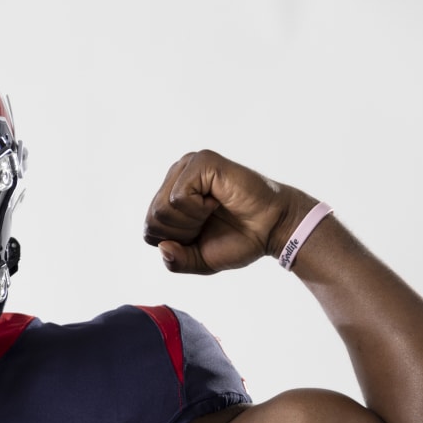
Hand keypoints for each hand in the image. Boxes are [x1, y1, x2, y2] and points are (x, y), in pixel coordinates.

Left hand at [143, 150, 312, 274]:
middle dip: (182, 234)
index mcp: (170, 198)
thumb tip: (163, 247)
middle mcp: (176, 178)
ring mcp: (187, 166)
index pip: (149, 230)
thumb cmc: (239, 239)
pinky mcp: (201, 161)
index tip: (202, 234)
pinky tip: (217, 201)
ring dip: (191, 221)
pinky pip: (178, 198)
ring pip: (162, 209)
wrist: (272, 229)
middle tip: (209, 222)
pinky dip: (198, 210)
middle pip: (153, 220)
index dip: (176, 244)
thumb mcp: (199, 260)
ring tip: (213, 211)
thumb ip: (175, 261)